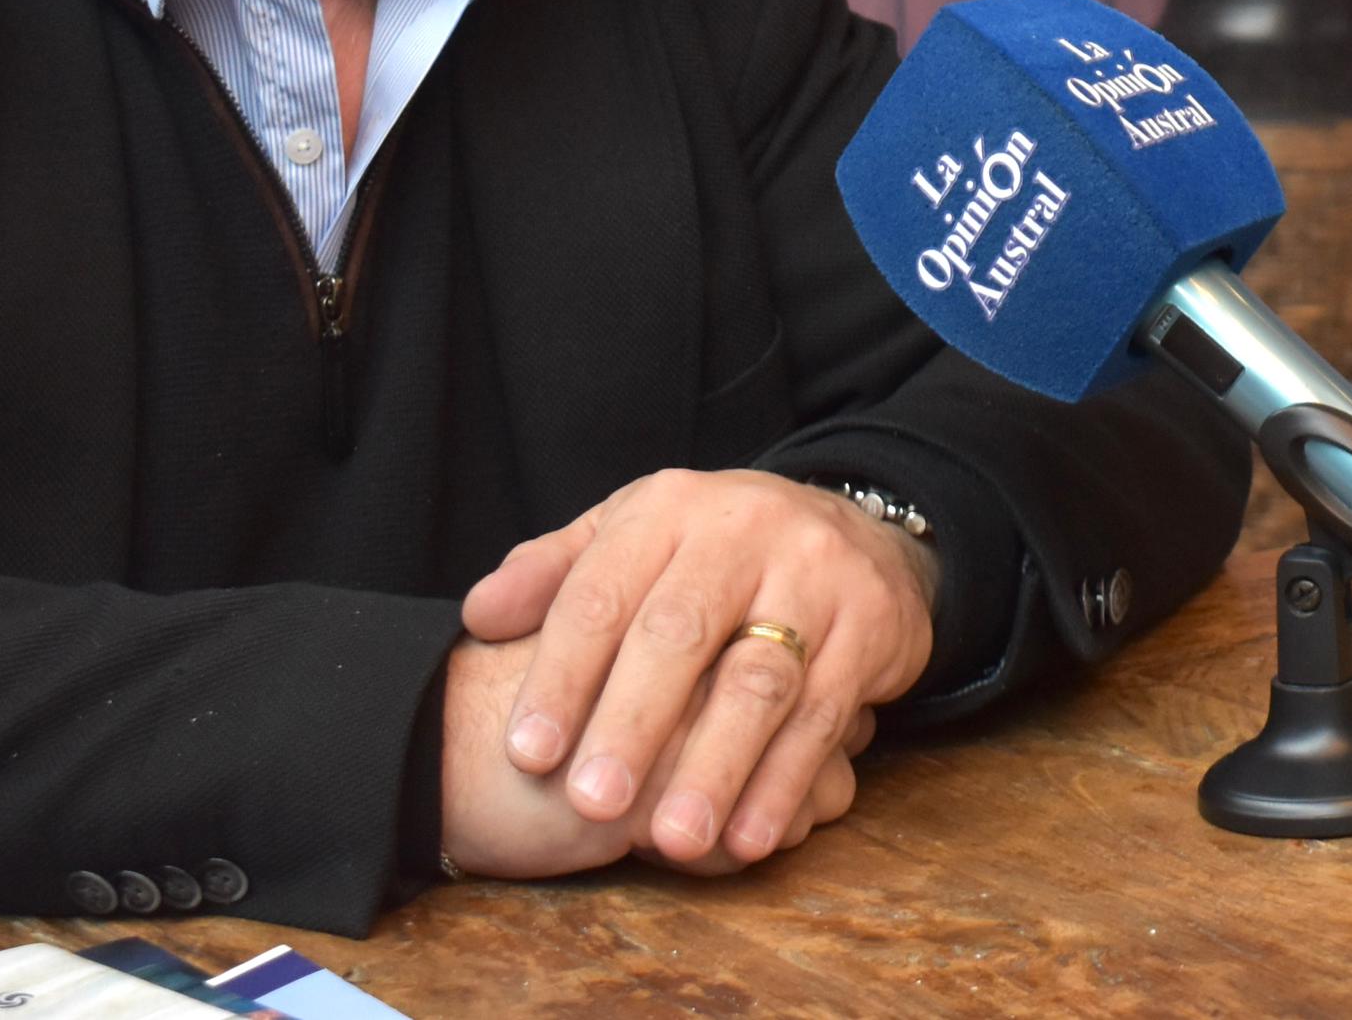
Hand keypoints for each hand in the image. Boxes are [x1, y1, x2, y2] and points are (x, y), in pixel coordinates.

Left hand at [456, 468, 937, 868]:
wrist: (854, 528)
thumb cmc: (715, 553)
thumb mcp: (635, 536)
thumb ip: (555, 573)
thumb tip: (480, 614)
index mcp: (668, 509)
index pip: (602, 591)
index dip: (562, 673)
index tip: (527, 753)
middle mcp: (743, 531)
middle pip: (679, 633)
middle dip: (633, 724)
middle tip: (591, 803)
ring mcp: (816, 575)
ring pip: (759, 679)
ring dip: (715, 767)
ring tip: (673, 842)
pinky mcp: (871, 625)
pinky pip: (824, 713)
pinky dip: (784, 782)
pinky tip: (749, 839)